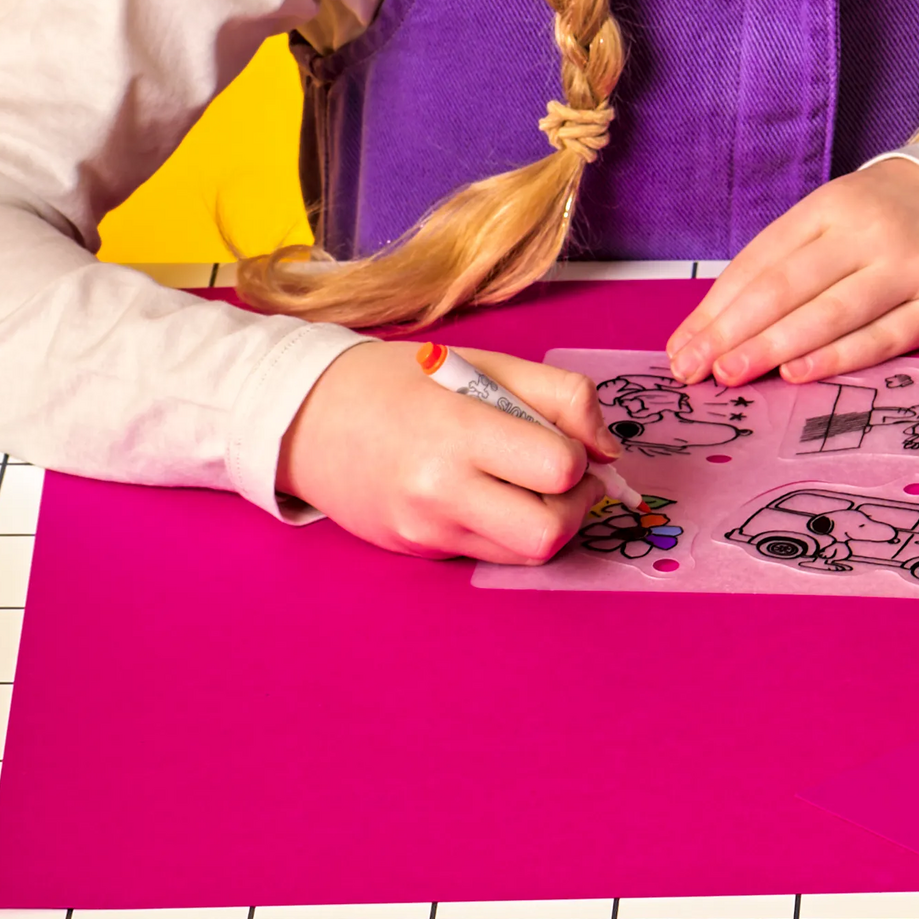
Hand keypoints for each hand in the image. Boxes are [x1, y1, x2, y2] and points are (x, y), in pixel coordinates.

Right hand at [275, 339, 615, 562]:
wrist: (309, 418)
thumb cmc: (404, 381)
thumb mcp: (486, 363)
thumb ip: (561, 397)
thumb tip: (609, 450)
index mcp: (460, 431)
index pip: (558, 468)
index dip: (583, 457)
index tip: (576, 443)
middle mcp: (440, 491)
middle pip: (550, 532)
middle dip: (579, 505)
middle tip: (570, 477)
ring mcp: (426, 530)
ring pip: (527, 555)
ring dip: (553, 524)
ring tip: (538, 487)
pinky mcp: (418, 552)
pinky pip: (491, 555)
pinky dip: (513, 532)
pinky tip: (499, 498)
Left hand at [666, 158, 918, 388]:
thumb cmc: (882, 223)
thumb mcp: (832, 220)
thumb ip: (779, 265)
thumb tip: (711, 326)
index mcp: (834, 205)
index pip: (763, 259)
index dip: (717, 306)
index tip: (681, 345)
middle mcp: (871, 233)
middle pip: (789, 286)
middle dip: (733, 331)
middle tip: (693, 368)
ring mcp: (909, 268)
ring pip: (832, 313)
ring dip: (774, 347)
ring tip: (730, 374)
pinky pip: (883, 338)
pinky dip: (837, 358)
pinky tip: (798, 374)